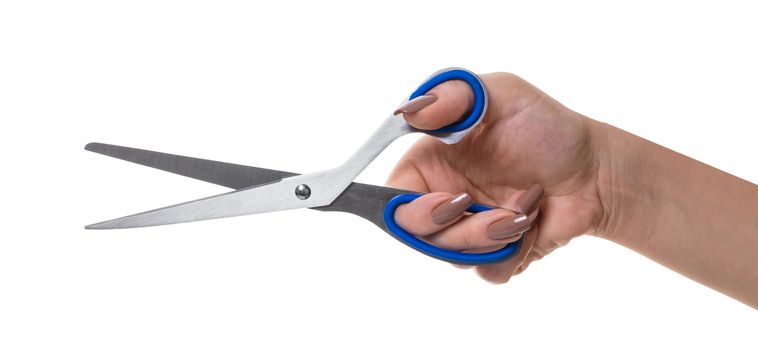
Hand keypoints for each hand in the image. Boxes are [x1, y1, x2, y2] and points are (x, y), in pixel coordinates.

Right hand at [387, 72, 604, 281]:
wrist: (595, 170)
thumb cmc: (547, 127)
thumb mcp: (503, 94)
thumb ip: (453, 95)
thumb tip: (406, 111)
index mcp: (431, 163)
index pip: (394, 197)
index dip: (411, 209)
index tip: (452, 203)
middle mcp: (441, 198)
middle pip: (419, 235)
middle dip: (461, 230)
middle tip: (499, 214)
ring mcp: (467, 229)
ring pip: (454, 257)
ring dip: (494, 237)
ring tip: (526, 210)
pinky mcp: (494, 253)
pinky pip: (487, 272)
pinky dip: (512, 255)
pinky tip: (532, 229)